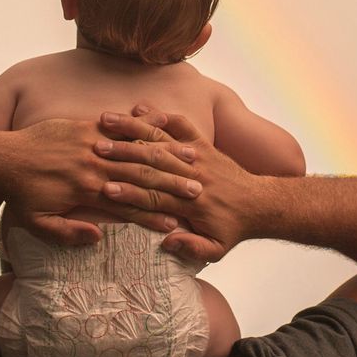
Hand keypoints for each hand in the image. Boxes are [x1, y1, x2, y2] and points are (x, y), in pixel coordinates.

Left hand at [1, 118, 204, 246]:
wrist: (2, 159)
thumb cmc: (20, 195)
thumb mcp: (38, 224)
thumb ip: (68, 233)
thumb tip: (97, 237)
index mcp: (86, 191)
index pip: (128, 206)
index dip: (153, 216)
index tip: (176, 225)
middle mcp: (92, 166)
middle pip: (139, 176)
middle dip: (170, 185)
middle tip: (197, 192)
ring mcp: (89, 143)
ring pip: (133, 149)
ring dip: (163, 154)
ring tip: (189, 160)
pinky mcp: (82, 127)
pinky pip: (116, 126)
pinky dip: (139, 128)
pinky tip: (159, 128)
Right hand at [94, 106, 263, 262]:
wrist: (261, 204)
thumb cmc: (233, 228)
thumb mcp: (217, 249)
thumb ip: (193, 247)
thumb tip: (167, 243)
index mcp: (191, 203)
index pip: (154, 197)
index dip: (129, 193)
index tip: (105, 189)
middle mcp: (191, 175)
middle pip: (151, 163)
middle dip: (122, 154)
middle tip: (95, 149)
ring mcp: (196, 156)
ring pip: (161, 139)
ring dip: (132, 129)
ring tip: (108, 121)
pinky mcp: (202, 145)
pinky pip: (180, 125)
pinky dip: (161, 116)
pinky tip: (140, 108)